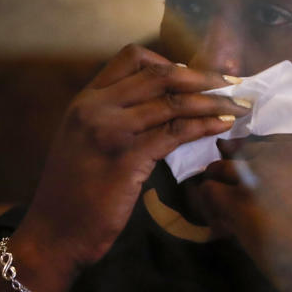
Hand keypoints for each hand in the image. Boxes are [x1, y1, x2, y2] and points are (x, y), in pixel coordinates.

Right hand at [15, 45, 249, 274]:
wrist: (53, 234)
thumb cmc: (71, 194)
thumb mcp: (83, 142)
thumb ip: (112, 119)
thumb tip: (157, 109)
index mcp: (85, 100)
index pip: (131, 58)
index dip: (169, 61)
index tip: (194, 75)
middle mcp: (95, 108)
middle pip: (159, 74)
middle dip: (203, 77)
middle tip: (232, 84)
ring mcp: (110, 131)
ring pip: (172, 102)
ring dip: (212, 101)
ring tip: (238, 106)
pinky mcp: (126, 159)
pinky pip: (174, 133)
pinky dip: (203, 126)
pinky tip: (221, 127)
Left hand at [193, 135, 291, 291]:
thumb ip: (288, 174)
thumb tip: (246, 176)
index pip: (261, 144)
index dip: (251, 165)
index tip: (251, 185)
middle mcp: (279, 154)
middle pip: (237, 153)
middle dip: (232, 176)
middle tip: (234, 202)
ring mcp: (257, 175)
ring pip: (218, 169)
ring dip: (218, 191)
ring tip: (227, 216)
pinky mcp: (239, 200)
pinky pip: (209, 192)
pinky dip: (210, 209)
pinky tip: (224, 228)